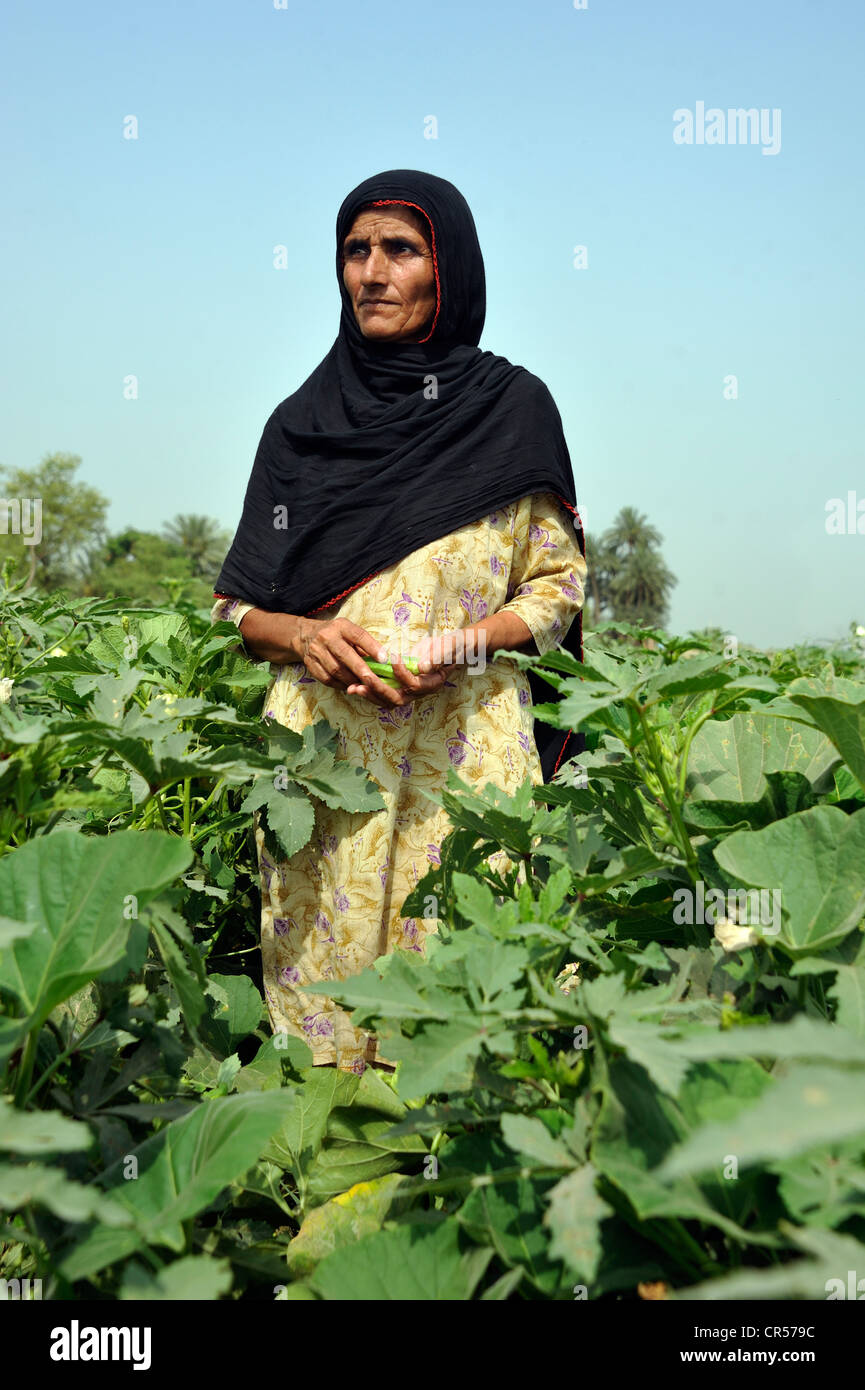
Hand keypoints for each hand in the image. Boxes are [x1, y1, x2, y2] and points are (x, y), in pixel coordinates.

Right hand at [299, 617, 400, 709]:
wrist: (305, 635)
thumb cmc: (335, 634)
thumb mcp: (348, 631)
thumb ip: (363, 644)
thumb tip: (382, 661)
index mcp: (341, 626)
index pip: (358, 635)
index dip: (372, 647)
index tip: (384, 659)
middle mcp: (327, 636)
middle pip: (345, 655)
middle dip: (360, 669)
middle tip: (373, 680)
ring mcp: (317, 650)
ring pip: (335, 670)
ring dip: (351, 680)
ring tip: (362, 686)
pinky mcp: (310, 664)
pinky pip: (327, 678)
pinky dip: (340, 685)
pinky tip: (348, 686)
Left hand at [345, 630, 461, 705]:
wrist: (448, 650)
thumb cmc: (449, 648)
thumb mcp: (446, 649)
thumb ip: (437, 658)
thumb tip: (423, 667)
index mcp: (431, 684)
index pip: (414, 685)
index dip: (403, 674)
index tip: (393, 658)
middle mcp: (418, 692)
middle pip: (397, 699)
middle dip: (379, 689)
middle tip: (365, 679)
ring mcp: (407, 691)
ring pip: (386, 700)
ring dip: (370, 694)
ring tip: (353, 687)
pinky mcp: (398, 686)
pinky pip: (382, 693)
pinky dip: (368, 690)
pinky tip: (354, 684)